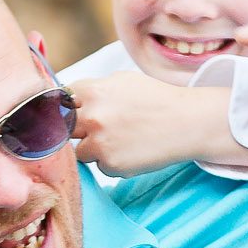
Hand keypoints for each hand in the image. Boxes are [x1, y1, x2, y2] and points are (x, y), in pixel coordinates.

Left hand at [71, 71, 229, 176]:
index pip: (60, 102)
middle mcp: (92, 116)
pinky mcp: (110, 165)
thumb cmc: (156, 99)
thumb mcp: (123, 81)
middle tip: (99, 129)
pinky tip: (131, 151)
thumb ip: (93, 90)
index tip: (73, 114)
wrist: (187, 122)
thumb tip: (68, 98)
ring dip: (93, 148)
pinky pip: (99, 166)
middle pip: (64, 129)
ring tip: (120, 139)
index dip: (67, 109)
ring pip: (79, 151)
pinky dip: (111, 162)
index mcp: (93, 91)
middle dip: (77, 130)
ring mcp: (100, 142)